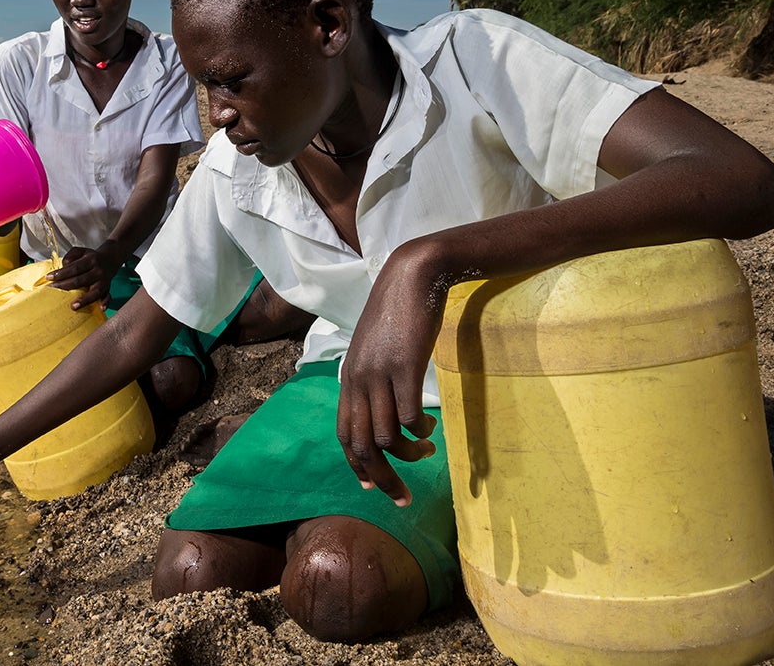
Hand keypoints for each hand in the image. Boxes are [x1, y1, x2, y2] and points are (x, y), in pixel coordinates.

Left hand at [45, 244, 120, 309]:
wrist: (110, 259)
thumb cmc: (91, 258)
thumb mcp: (80, 251)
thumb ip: (70, 256)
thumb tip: (64, 266)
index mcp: (91, 260)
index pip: (74, 268)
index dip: (61, 273)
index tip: (49, 278)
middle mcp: (98, 271)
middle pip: (81, 280)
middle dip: (65, 286)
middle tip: (53, 290)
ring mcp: (104, 281)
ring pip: (95, 291)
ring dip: (84, 300)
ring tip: (73, 306)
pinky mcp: (108, 288)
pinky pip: (108, 296)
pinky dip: (105, 302)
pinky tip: (100, 308)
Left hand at [337, 241, 441, 505]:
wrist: (411, 276)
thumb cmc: (396, 312)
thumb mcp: (374, 348)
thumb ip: (371, 376)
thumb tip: (379, 406)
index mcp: (349, 378)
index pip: (343, 433)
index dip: (356, 465)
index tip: (373, 486)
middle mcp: (358, 380)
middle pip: (360, 445)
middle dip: (382, 478)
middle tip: (403, 497)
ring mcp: (379, 374)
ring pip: (384, 436)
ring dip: (407, 453)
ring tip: (425, 451)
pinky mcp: (405, 367)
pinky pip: (407, 415)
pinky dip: (418, 430)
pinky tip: (430, 426)